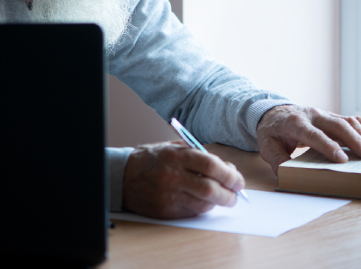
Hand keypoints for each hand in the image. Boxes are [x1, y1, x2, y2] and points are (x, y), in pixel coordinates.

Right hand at [122, 141, 244, 218]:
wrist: (123, 176)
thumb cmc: (152, 160)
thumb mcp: (173, 148)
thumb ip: (198, 155)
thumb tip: (226, 168)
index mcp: (176, 156)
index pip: (211, 166)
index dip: (229, 175)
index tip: (238, 180)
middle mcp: (172, 176)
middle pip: (210, 188)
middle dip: (229, 194)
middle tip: (235, 194)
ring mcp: (168, 195)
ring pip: (203, 204)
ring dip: (218, 203)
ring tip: (222, 198)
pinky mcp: (164, 210)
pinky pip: (192, 212)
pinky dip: (203, 208)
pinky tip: (204, 202)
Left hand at [256, 105, 360, 174]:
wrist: (273, 112)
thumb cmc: (271, 132)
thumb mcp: (267, 146)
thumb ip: (277, 159)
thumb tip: (286, 172)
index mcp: (295, 122)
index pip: (313, 134)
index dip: (327, 146)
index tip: (341, 159)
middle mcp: (312, 115)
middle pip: (336, 125)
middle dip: (353, 140)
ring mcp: (324, 114)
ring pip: (347, 121)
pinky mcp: (332, 116)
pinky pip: (353, 119)